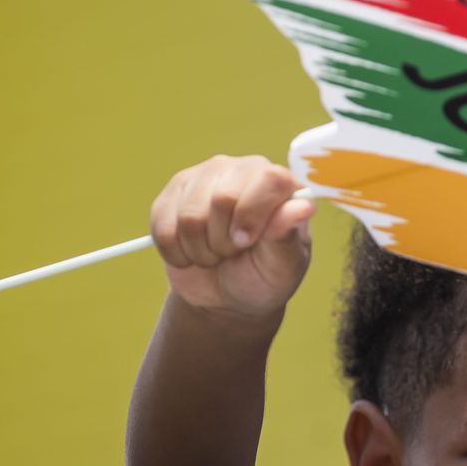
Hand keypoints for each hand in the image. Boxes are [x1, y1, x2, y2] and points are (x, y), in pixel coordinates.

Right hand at [149, 154, 315, 323]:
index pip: (269, 180)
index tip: (246, 243)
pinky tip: (191, 252)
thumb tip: (304, 207)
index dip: (253, 215)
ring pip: (189, 215)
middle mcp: (244, 170)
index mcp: (280, 184)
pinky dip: (175, 251)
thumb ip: (289, 236)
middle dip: (225, 241)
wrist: (225, 295)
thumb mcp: (283, 265)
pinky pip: (162, 224)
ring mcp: (206, 176)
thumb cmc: (263, 277)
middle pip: (222, 199)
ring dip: (200, 249)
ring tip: (216, 253)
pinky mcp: (174, 192)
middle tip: (234, 252)